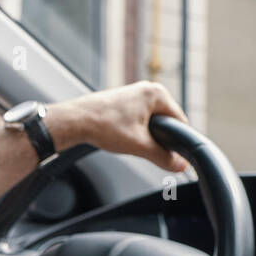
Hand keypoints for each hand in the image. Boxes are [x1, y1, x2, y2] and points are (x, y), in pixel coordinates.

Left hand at [50, 81, 189, 172]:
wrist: (74, 121)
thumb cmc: (103, 126)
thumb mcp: (139, 146)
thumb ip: (163, 157)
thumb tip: (181, 165)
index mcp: (157, 93)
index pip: (180, 121)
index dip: (178, 141)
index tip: (175, 156)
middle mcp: (147, 89)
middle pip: (166, 121)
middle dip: (160, 138)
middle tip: (146, 151)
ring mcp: (134, 94)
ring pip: (152, 122)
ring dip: (146, 136)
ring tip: (132, 143)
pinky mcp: (124, 102)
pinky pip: (139, 120)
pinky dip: (136, 131)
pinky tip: (124, 138)